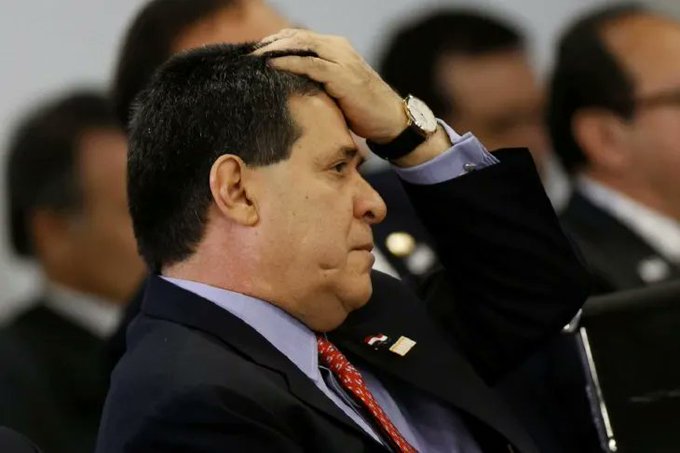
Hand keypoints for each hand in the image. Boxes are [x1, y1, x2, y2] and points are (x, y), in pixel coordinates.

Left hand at [253, 29, 407, 142]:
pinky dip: (288, 63)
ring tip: (253, 58)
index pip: (300, 38)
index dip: (276, 42)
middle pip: (297, 38)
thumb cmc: (362, 109)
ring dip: (274, 50)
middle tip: (248, 54)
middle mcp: (339, 49)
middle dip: (270, 44)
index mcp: (337, 48)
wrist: (390, 120)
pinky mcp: (342, 76)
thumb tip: (288, 87)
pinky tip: (271, 67)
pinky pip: (310, 65)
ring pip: (301, 46)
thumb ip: (317, 81)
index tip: (255, 53)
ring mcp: (342, 60)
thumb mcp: (336, 90)